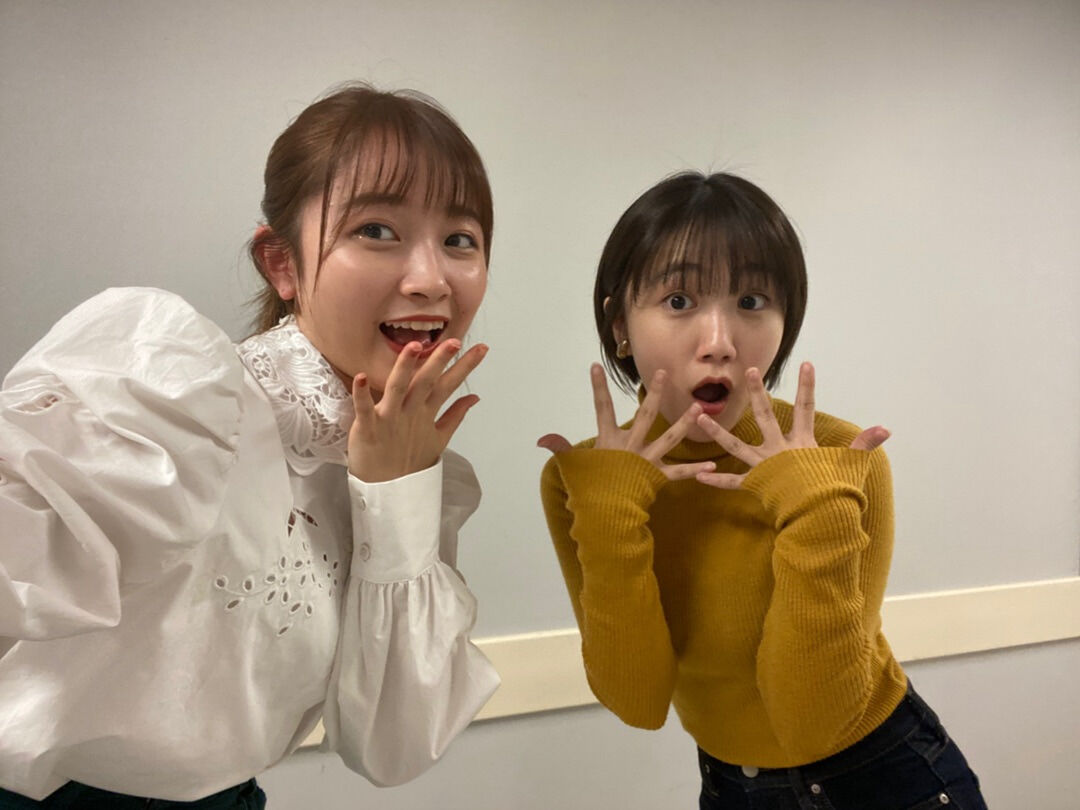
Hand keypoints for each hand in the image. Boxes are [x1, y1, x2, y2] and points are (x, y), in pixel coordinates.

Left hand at [348, 339, 486, 482]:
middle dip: (441, 361)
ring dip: (405, 367)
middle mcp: (410, 412)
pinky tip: (361, 378)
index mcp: (426, 413)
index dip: (465, 366)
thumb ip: (456, 415)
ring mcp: (389, 419)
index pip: (449, 385)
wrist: (387, 491)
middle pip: (427, 381)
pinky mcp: (368, 427)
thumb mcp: (438, 439)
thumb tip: (474, 397)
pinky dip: (362, 394)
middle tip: (455, 342)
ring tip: (414, 346)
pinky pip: (364, 408)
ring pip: (398, 388)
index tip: (481, 349)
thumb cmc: (409, 463)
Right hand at [537, 364, 716, 480]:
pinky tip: (713, 465)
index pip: (600, 408)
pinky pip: (678, 473)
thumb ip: (561, 448)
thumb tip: (542, 439)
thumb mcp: (573, 466)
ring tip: (700, 408)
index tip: (595, 366)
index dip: (597, 387)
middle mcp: (630, 446)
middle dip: (655, 394)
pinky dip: (695, 470)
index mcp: (609, 440)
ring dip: (685, 423)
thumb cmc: (588, 488)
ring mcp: (646, 460)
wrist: (603, 513)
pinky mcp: (656, 477)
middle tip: (665, 374)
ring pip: (669, 438)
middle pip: (645, 415)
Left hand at [694, 362, 889, 489]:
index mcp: (802, 443)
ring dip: (717, 432)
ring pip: (735, 445)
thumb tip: (886, 429)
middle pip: (764, 417)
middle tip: (747, 372)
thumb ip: (863, 445)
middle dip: (756, 393)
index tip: (807, 364)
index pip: (806, 408)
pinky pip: (733, 483)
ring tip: (699, 417)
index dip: (807, 386)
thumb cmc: (834, 492)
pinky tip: (698, 475)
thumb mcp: (850, 466)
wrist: (820, 518)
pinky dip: (717, 481)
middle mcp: (779, 449)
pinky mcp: (756, 484)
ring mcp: (764, 466)